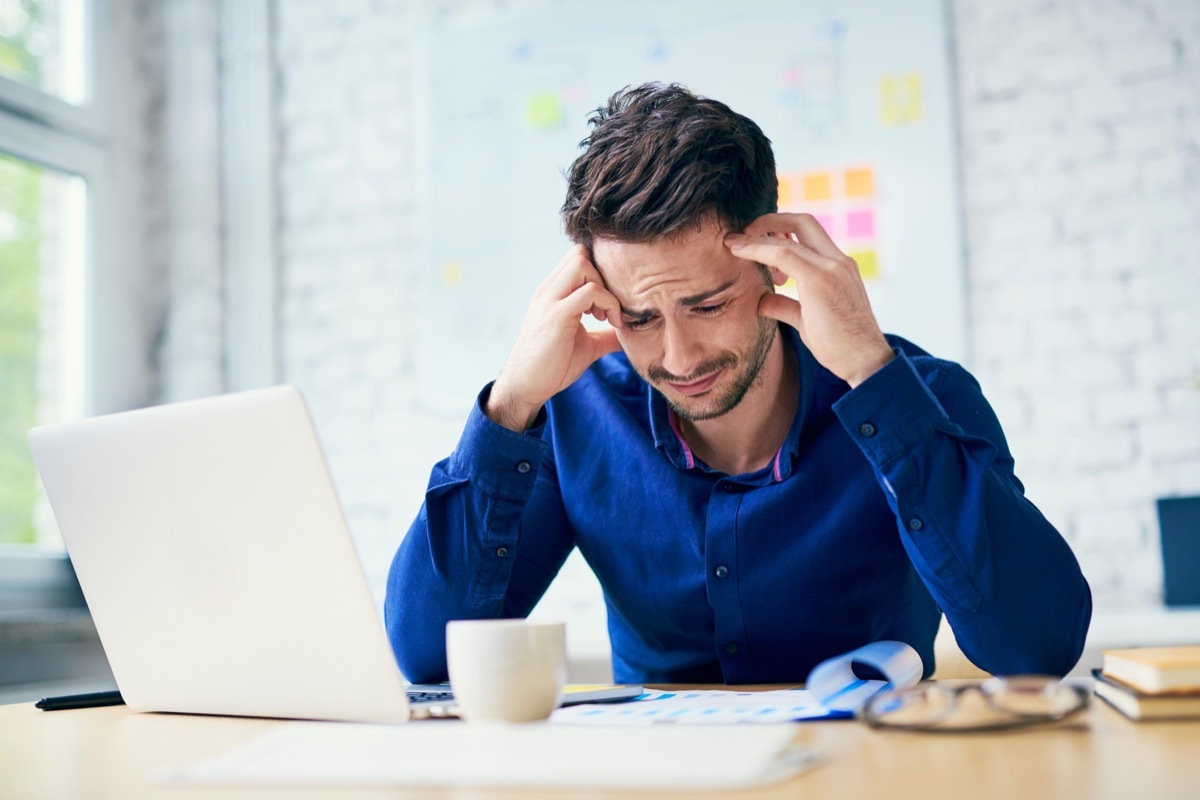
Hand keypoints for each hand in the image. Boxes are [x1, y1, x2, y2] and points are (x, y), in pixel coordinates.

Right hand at [487, 245, 622, 430]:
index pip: (578, 257)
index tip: (609, 303)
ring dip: (605, 287)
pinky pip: (590, 291)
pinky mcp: (557, 316)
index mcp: (553, 292)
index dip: (600, 273)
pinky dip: (609, 303)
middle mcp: (549, 290)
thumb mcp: (586, 345)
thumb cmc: (551, 366)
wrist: (525, 387)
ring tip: (608, 316)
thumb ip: (606, 335)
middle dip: (603, 275)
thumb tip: (630, 335)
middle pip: (580, 253)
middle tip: (609, 307)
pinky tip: (611, 324)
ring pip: (583, 263)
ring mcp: (551, 300)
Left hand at [724, 213, 892, 387]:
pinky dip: (758, 249)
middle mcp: (838, 261)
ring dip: (758, 236)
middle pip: (802, 221)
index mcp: (838, 266)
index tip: (755, 242)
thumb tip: (761, 301)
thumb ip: (785, 305)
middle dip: (768, 221)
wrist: (864, 361)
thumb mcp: (806, 320)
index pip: (808, 233)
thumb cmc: (839, 345)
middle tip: (742, 235)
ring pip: (789, 236)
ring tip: (736, 248)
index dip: (779, 231)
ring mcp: (832, 267)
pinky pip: (783, 254)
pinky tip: (739, 251)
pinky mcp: (820, 279)